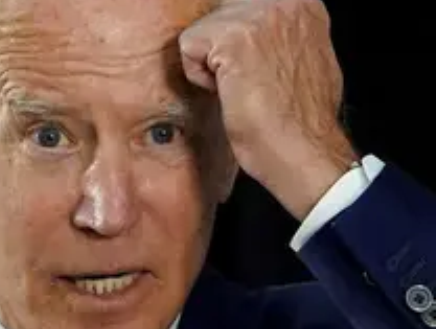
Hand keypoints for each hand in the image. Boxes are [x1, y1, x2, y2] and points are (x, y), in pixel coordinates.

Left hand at [179, 0, 358, 219]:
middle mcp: (284, 0)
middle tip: (248, 83)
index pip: (238, 8)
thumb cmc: (299, 120)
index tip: (249, 69)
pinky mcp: (233, 37)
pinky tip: (230, 93)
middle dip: (222, 51)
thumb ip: (277, 35)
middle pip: (219, 15)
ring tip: (243, 89)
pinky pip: (188, 46)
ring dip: (212, 65)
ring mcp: (259, 15)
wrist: (303, 151)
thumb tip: (250, 37)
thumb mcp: (300, 58)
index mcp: (302, 3)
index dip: (235, 45)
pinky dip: (199, 76)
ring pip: (203, 30)